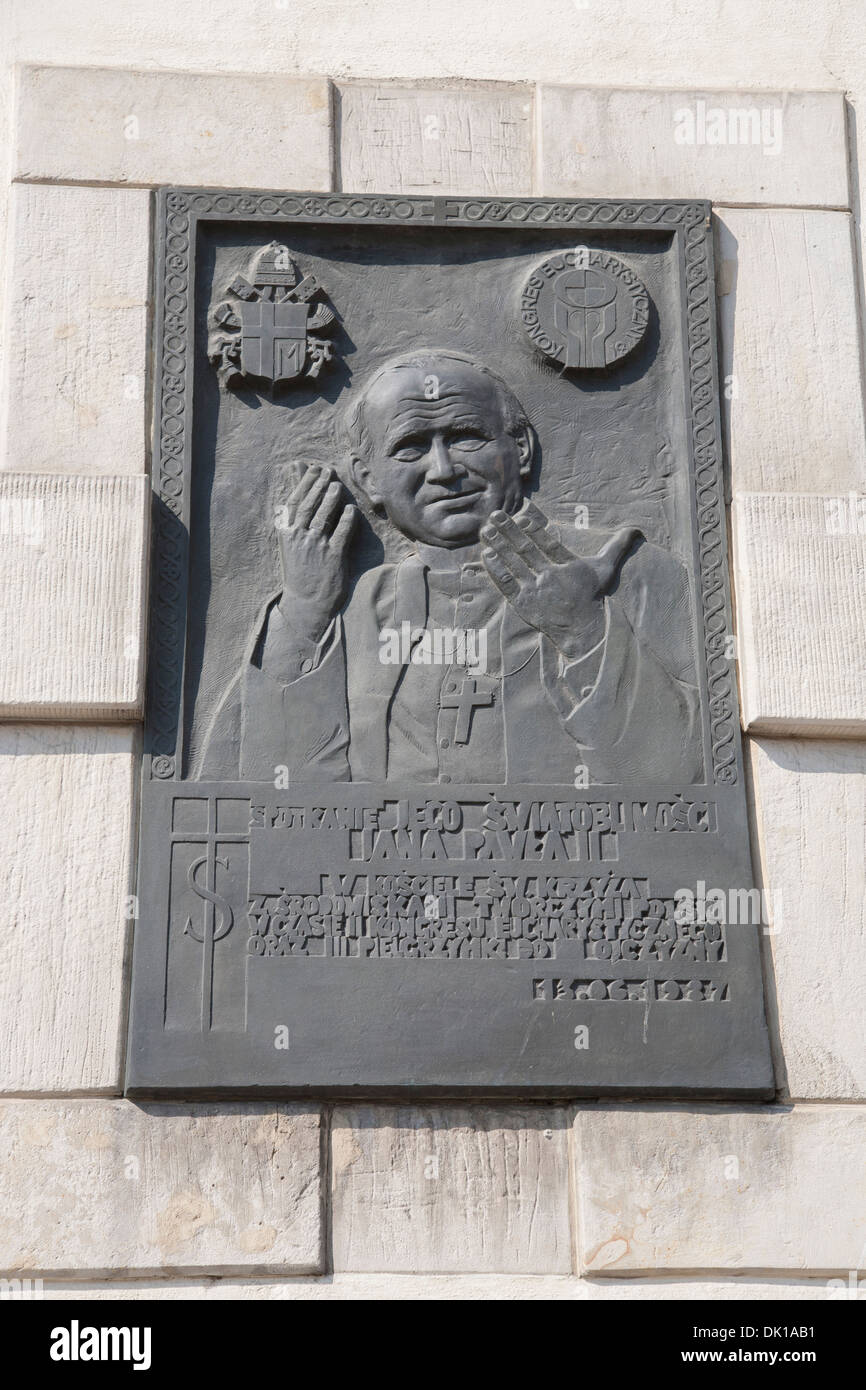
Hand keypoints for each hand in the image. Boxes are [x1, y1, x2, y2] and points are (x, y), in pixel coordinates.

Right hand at [276, 464, 355, 643]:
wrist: (306, 604)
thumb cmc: (299, 573)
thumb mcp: (289, 547)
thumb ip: (291, 524)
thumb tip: (284, 504)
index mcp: (287, 534)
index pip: (294, 502)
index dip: (304, 483)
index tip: (312, 469)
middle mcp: (299, 538)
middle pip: (309, 505)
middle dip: (318, 485)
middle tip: (328, 471)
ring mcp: (316, 547)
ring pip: (323, 516)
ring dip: (331, 498)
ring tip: (337, 486)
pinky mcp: (333, 557)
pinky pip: (341, 533)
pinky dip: (346, 520)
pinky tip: (351, 510)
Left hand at [480, 500, 641, 660]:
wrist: (582, 630)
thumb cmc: (591, 595)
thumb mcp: (605, 568)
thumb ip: (616, 546)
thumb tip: (636, 529)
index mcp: (568, 566)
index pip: (549, 545)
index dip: (535, 531)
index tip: (522, 517)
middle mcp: (551, 578)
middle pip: (526, 551)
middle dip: (509, 531)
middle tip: (495, 515)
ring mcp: (535, 591)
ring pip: (513, 564)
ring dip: (498, 545)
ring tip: (486, 530)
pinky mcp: (523, 603)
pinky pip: (506, 583)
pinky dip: (496, 569)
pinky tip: (486, 554)